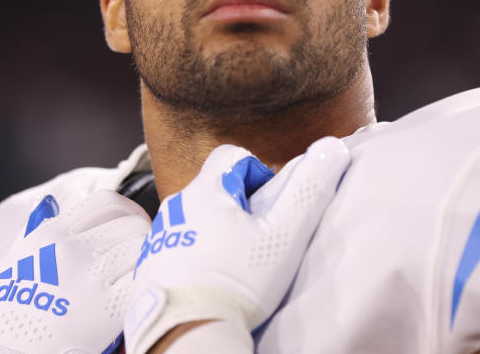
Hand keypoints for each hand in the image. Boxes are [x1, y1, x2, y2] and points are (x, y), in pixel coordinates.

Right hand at [0, 190, 149, 353]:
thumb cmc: (3, 314)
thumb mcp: (12, 263)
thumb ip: (35, 234)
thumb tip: (49, 206)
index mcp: (51, 234)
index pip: (106, 201)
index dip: (124, 211)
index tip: (127, 223)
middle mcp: (73, 248)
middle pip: (131, 223)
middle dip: (139, 234)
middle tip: (140, 249)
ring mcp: (92, 276)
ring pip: (141, 247)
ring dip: (144, 257)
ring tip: (141, 269)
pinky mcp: (108, 307)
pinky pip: (142, 279)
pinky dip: (145, 281)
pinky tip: (139, 290)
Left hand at [123, 137, 350, 353]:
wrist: (187, 331)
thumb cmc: (238, 282)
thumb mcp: (283, 236)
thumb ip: (309, 189)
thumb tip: (331, 148)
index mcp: (205, 190)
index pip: (232, 156)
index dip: (256, 174)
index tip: (267, 207)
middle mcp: (175, 205)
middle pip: (212, 188)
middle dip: (236, 206)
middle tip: (255, 239)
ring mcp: (159, 235)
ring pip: (193, 217)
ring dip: (213, 230)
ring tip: (233, 262)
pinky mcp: (148, 263)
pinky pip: (175, 244)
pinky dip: (192, 253)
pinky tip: (209, 277)